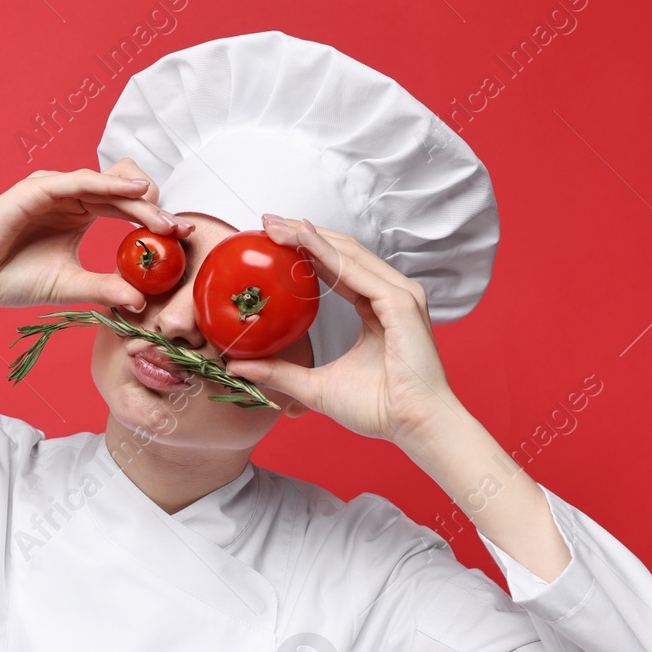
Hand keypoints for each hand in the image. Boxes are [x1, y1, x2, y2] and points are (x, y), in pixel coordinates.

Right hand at [0, 161, 193, 309]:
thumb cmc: (9, 280)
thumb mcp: (68, 286)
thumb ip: (104, 288)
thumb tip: (142, 302)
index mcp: (78, 214)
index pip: (124, 208)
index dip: (154, 218)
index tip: (183, 237)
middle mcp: (69, 196)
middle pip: (121, 191)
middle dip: (153, 208)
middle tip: (180, 228)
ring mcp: (53, 188)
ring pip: (106, 183)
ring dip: (138, 197)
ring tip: (164, 214)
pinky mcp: (38, 188)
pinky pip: (80, 181)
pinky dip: (109, 184)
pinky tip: (135, 191)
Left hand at [224, 215, 463, 446]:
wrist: (415, 427)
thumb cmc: (378, 409)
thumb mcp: (314, 387)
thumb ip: (279, 373)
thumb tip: (236, 367)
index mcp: (378, 309)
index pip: (338, 269)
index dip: (305, 252)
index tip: (270, 241)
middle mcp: (391, 296)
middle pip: (342, 252)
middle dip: (303, 234)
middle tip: (265, 223)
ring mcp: (399, 296)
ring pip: (349, 254)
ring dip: (311, 237)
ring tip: (277, 226)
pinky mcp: (401, 303)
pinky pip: (358, 272)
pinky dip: (328, 254)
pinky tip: (303, 241)